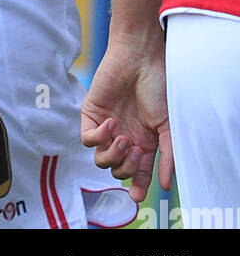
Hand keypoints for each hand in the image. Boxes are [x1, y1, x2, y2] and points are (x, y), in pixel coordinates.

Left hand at [81, 42, 173, 202]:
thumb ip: (167, 155)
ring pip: (100, 160)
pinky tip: (111, 123)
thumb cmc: (157, 88)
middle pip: (118, 170)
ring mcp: (107, 127)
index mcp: (144, 143)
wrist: (139, 59)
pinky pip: (87, 140)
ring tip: (124, 138)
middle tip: (136, 149)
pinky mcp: (91, 115)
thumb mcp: (167, 125)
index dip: (137, 187)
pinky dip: (99, 138)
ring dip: (112, 155)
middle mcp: (125, 137)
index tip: (136, 196)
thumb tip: (165, 185)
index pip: (138, 174)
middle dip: (126, 167)